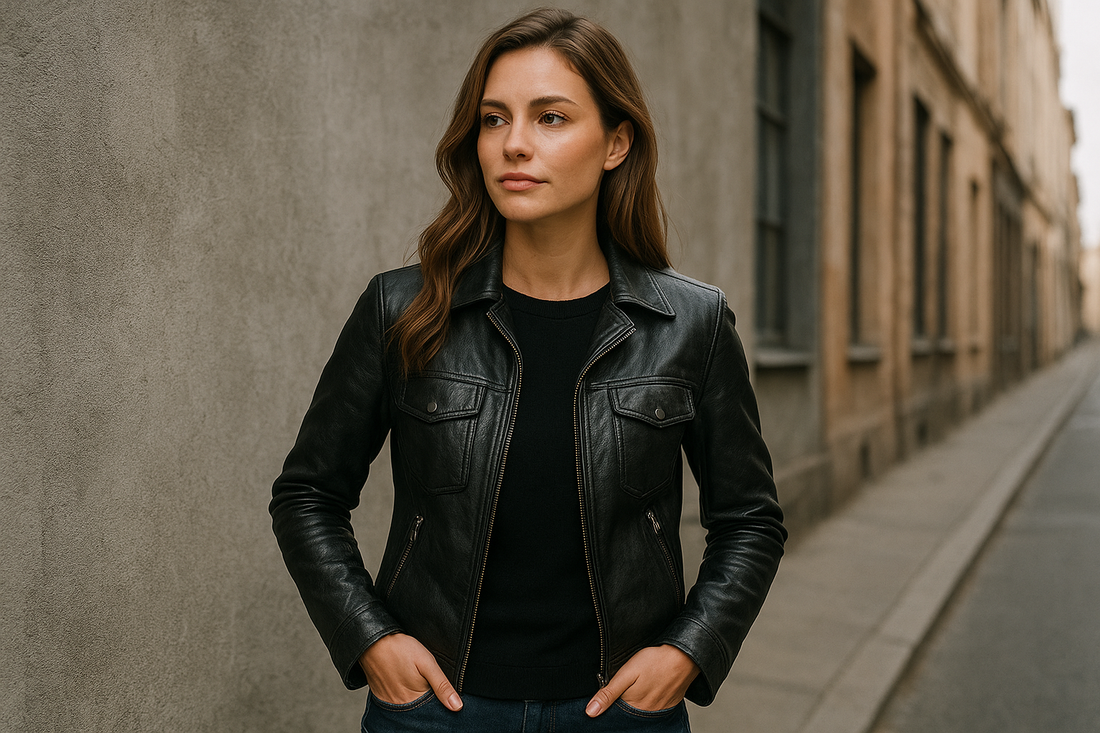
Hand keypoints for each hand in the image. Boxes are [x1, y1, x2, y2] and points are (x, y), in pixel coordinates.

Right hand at [359, 633, 462, 710]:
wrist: (373, 641)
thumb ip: (442, 685)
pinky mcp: (380, 696)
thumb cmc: (401, 649)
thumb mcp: (427, 663)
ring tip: (415, 682)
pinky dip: (403, 697)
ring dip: (415, 700)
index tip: (443, 694)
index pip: (433, 711)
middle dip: (427, 702)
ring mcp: (389, 702)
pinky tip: (405, 684)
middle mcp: (400, 706)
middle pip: (420, 710)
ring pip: (408, 707)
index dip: (440, 702)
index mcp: (414, 700)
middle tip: (426, 683)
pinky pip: (395, 703)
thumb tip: (457, 706)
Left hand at [585, 644, 699, 716]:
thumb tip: (590, 712)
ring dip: (636, 703)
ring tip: (638, 687)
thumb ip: (608, 693)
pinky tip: (649, 689)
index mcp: (633, 706)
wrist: (684, 656)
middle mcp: (646, 712)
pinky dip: (649, 701)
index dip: (609, 705)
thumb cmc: (655, 661)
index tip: (607, 697)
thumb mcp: (626, 674)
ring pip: (641, 711)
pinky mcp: (669, 704)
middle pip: (628, 713)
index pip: (615, 713)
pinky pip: (655, 707)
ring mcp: (659, 709)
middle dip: (622, 705)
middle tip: (626, 687)